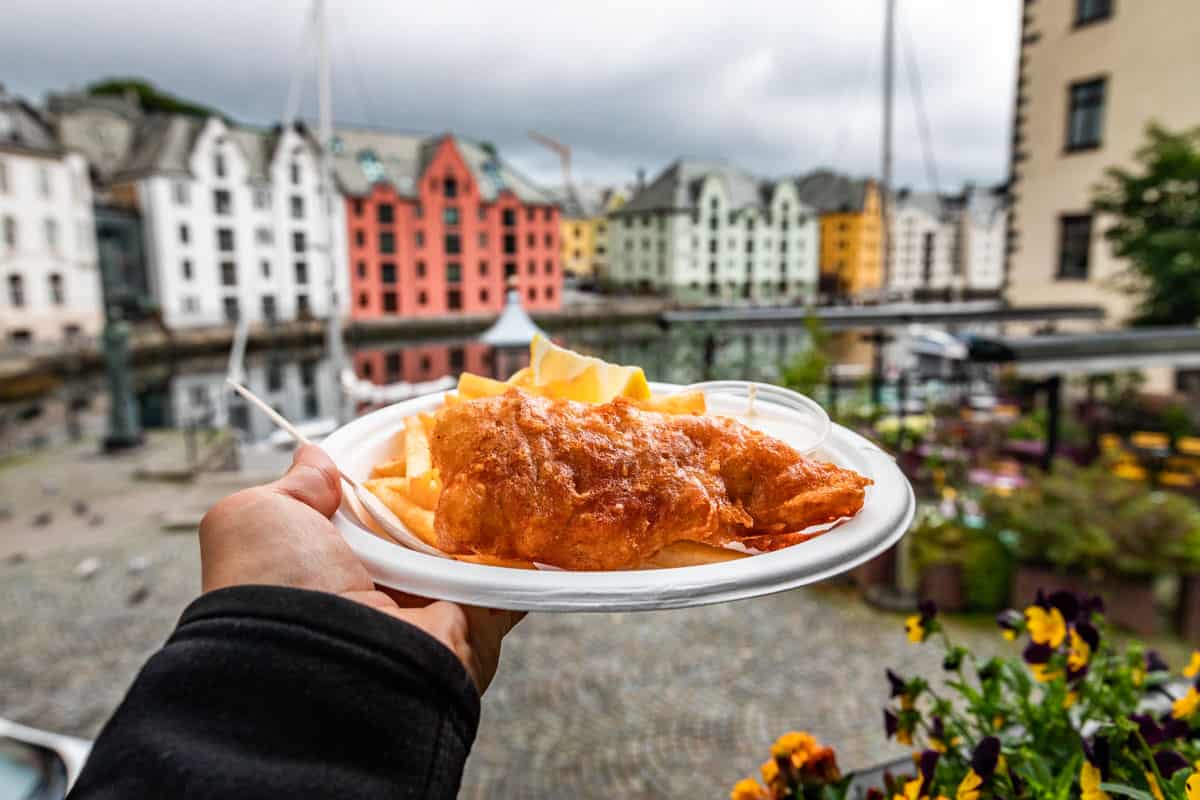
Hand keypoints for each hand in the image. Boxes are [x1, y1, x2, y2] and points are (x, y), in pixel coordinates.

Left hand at [199, 444, 521, 691]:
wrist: (327, 665)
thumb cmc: (278, 585)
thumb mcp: (259, 518)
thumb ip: (293, 486)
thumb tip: (314, 456)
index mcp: (331, 561)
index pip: (372, 506)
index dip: (395, 471)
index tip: (422, 433)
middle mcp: (382, 585)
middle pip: (429, 522)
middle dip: (453, 486)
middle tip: (478, 442)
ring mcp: (433, 605)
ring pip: (474, 545)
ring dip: (494, 510)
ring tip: (514, 462)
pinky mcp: (479, 623)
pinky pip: (512, 579)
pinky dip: (528, 550)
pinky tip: (537, 508)